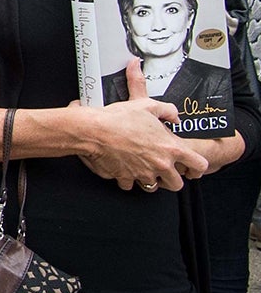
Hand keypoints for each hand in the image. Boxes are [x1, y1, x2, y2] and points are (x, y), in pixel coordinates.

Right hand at [78, 59, 206, 190]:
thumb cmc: (119, 118)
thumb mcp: (147, 105)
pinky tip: (124, 167)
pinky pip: (130, 184)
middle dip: (172, 179)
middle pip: (177, 184)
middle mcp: (160, 164)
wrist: (93, 131)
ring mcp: (143, 174)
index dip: (197, 167)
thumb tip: (174, 116)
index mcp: (171, 148)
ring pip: (153, 187)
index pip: (199, 165)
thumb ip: (167, 110)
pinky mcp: (125, 178)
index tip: (192, 167)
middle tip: (164, 170)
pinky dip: (128, 178)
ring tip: (142, 168)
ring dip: (149, 179)